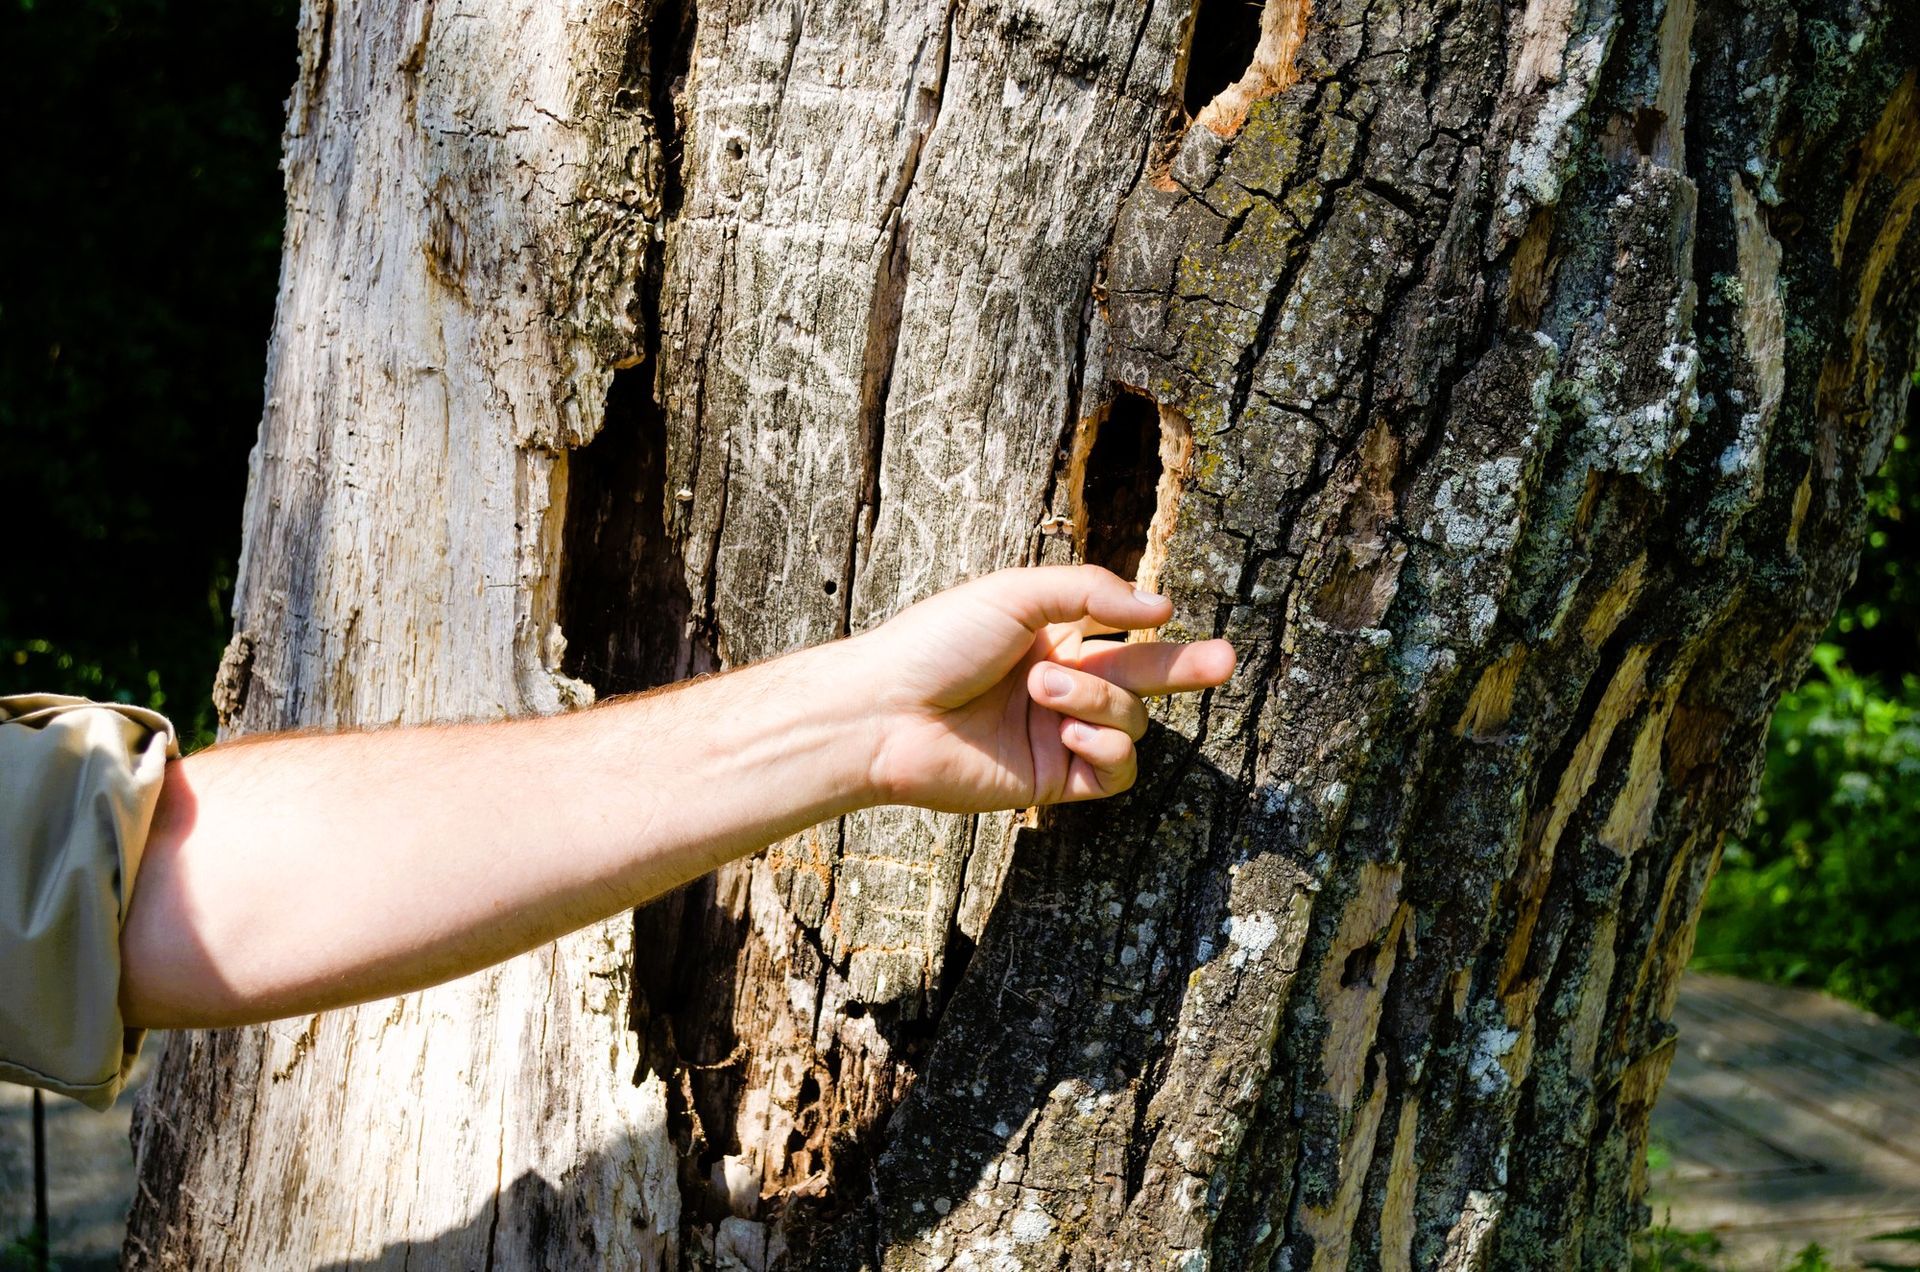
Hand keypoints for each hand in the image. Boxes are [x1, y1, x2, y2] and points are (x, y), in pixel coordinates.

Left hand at [856, 565, 1235, 811]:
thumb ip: (1091, 594)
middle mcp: (1059, 687)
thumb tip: (1162, 608)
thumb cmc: (936, 643)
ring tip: (1044, 691)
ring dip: (1098, 702)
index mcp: (1049, 638)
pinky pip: (1113, 770)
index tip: (1177, 613)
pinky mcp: (1051, 781)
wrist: (885, 711)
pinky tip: (1069, 733)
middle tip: (1226, 661)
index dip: (1157, 627)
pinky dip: (1105, 747)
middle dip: (1187, 668)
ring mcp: (1057, 735)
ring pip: (1128, 721)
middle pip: (1143, 679)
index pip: (1121, 632)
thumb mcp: (1015, 594)